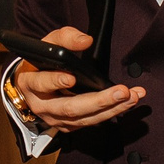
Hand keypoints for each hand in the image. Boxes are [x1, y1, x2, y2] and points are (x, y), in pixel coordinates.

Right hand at [12, 25, 145, 131]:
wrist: (33, 85)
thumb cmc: (41, 62)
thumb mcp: (48, 44)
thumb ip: (65, 38)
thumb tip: (86, 41)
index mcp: (31, 84)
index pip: (42, 84)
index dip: (56, 81)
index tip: (72, 77)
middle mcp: (41, 106)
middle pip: (70, 108)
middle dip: (98, 101)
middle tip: (121, 92)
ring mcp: (55, 119)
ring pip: (84, 119)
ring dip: (112, 109)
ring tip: (132, 97)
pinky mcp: (68, 126)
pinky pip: (91, 122)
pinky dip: (112, 112)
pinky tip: (127, 103)